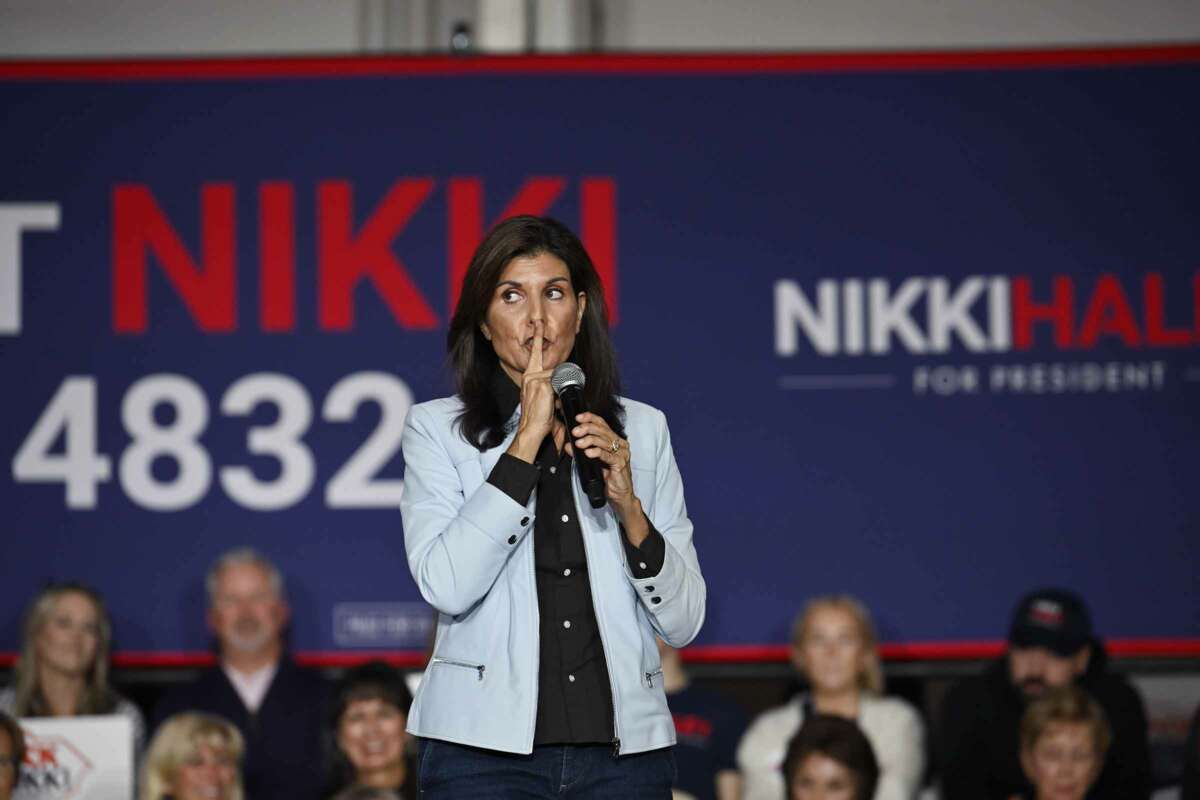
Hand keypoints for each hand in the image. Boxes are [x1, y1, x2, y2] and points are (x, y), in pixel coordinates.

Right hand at [507, 320, 555, 463]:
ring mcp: (535, 379)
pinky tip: (550, 405)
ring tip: (549, 405)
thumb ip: (547, 385)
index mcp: (528, 376)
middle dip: (557, 382)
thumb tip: (559, 382)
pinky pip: (557, 385)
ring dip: (558, 392)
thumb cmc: (537, 415)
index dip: (538, 337)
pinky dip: (558, 396)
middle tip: (550, 398)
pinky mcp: (542, 385)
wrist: (531, 429)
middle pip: (553, 368)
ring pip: (557, 377)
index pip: (535, 353)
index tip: (539, 324)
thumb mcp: (541, 397)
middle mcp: (530, 375)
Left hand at [570, 412, 648, 544]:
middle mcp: (620, 444)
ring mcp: (622, 453)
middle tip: (575, 432)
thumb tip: (569, 445)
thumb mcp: (593, 462)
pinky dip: (596, 452)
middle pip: (603, 430)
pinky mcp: (621, 464)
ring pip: (604, 441)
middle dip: (587, 429)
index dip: (590, 418)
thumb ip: (583, 452)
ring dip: (589, 440)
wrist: (620, 496)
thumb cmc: (609, 479)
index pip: (602, 424)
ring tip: (578, 443)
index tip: (578, 418)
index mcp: (615, 440)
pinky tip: (588, 453)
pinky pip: (607, 455)